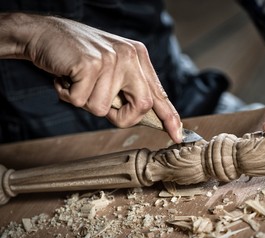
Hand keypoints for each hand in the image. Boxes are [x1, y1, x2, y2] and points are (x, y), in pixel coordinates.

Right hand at [21, 14, 182, 142]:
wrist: (43, 33)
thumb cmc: (76, 56)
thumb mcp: (110, 68)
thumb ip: (127, 88)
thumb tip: (140, 115)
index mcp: (138, 57)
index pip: (158, 94)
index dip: (169, 117)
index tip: (178, 136)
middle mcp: (129, 56)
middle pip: (142, 106)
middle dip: (120, 116)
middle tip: (98, 101)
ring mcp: (111, 59)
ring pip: (102, 109)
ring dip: (84, 101)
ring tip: (76, 80)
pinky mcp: (90, 64)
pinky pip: (80, 100)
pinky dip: (67, 94)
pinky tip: (65, 76)